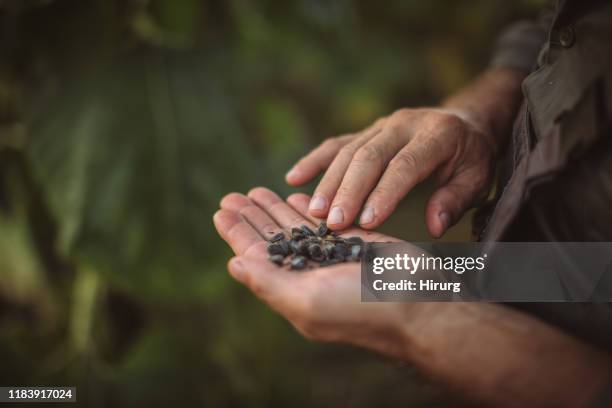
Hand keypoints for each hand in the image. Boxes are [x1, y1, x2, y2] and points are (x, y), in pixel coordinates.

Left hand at [213, 187, 417, 356]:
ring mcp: (330, 255)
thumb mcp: (307, 301)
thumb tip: (233, 264)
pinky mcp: (353, 240)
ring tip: (254, 190)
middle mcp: (308, 271)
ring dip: (274, 208)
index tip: (220, 211)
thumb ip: (268, 282)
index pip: (257, 255)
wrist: (417, 302)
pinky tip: (291, 196)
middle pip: (272, 237)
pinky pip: (322, 220)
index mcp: (293, 286)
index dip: (238, 233)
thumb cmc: (361, 308)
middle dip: (252, 216)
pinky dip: (305, 208)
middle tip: (231, 195)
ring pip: (295, 226)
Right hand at [285, 108, 496, 237]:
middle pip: (369, 157)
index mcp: (437, 134)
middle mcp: (405, 124)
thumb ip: (456, 199)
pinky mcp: (366, 130)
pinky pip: (337, 144)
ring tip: (313, 212)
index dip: (385, 193)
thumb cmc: (471, 158)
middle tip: (331, 222)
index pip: (405, 165)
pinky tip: (294, 178)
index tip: (367, 222)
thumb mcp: (478, 179)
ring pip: (349, 151)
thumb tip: (433, 226)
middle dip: (348, 191)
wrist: (463, 122)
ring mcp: (382, 124)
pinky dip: (315, 160)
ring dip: (328, 182)